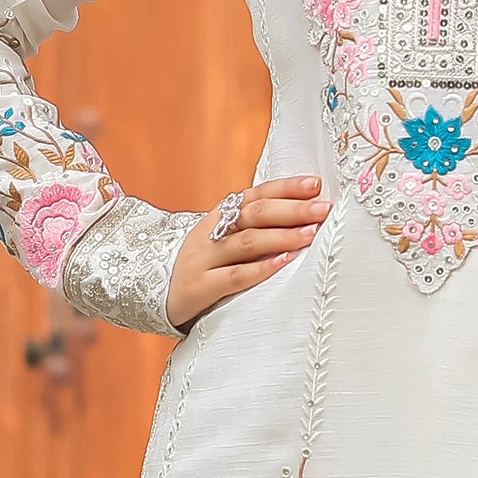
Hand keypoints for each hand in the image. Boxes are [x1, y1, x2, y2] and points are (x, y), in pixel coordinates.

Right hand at [167, 175, 325, 326]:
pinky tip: (284, 262)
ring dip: (282, 236)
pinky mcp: (201, 287)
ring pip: (247, 242)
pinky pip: (235, 276)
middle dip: (292, 210)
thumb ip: (254, 228)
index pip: (256, 194)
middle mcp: (210, 232)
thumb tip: (305, 214)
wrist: (155, 293)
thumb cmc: (204, 266)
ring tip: (311, 233)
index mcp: (220, 216)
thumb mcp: (223, 240)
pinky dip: (261, 268)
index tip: (315, 184)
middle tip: (322, 209)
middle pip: (254, 214)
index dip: (285, 188)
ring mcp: (203, 259)